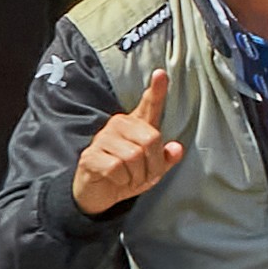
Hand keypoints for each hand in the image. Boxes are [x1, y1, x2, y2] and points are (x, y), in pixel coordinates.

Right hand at [72, 70, 185, 213]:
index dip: (156, 90)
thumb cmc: (127, 175)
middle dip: (153, 165)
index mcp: (137, 125)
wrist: (100, 195)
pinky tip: (115, 180)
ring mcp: (103, 138)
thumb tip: (177, 149)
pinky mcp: (91, 155)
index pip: (149, 105)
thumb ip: (166, 158)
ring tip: (129, 178)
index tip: (161, 74)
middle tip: (144, 175)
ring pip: (134, 156)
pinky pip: (117, 168)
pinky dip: (122, 181)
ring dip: (137, 176)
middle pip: (150, 140)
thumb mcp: (152, 169)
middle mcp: (119, 125)